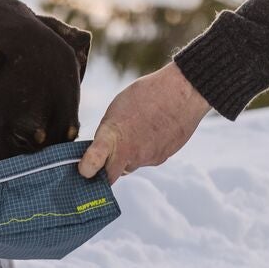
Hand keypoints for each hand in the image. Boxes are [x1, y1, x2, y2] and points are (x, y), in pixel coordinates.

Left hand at [77, 62, 210, 182]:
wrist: (185, 93)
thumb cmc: (148, 94)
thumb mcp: (119, 107)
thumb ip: (108, 131)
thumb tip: (103, 147)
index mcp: (114, 135)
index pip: (96, 158)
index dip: (88, 168)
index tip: (84, 171)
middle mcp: (131, 152)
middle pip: (112, 174)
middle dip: (106, 170)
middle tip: (103, 160)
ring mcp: (147, 158)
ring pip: (131, 164)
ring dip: (129, 154)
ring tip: (137, 130)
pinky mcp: (162, 158)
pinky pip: (147, 159)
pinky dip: (146, 149)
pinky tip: (152, 131)